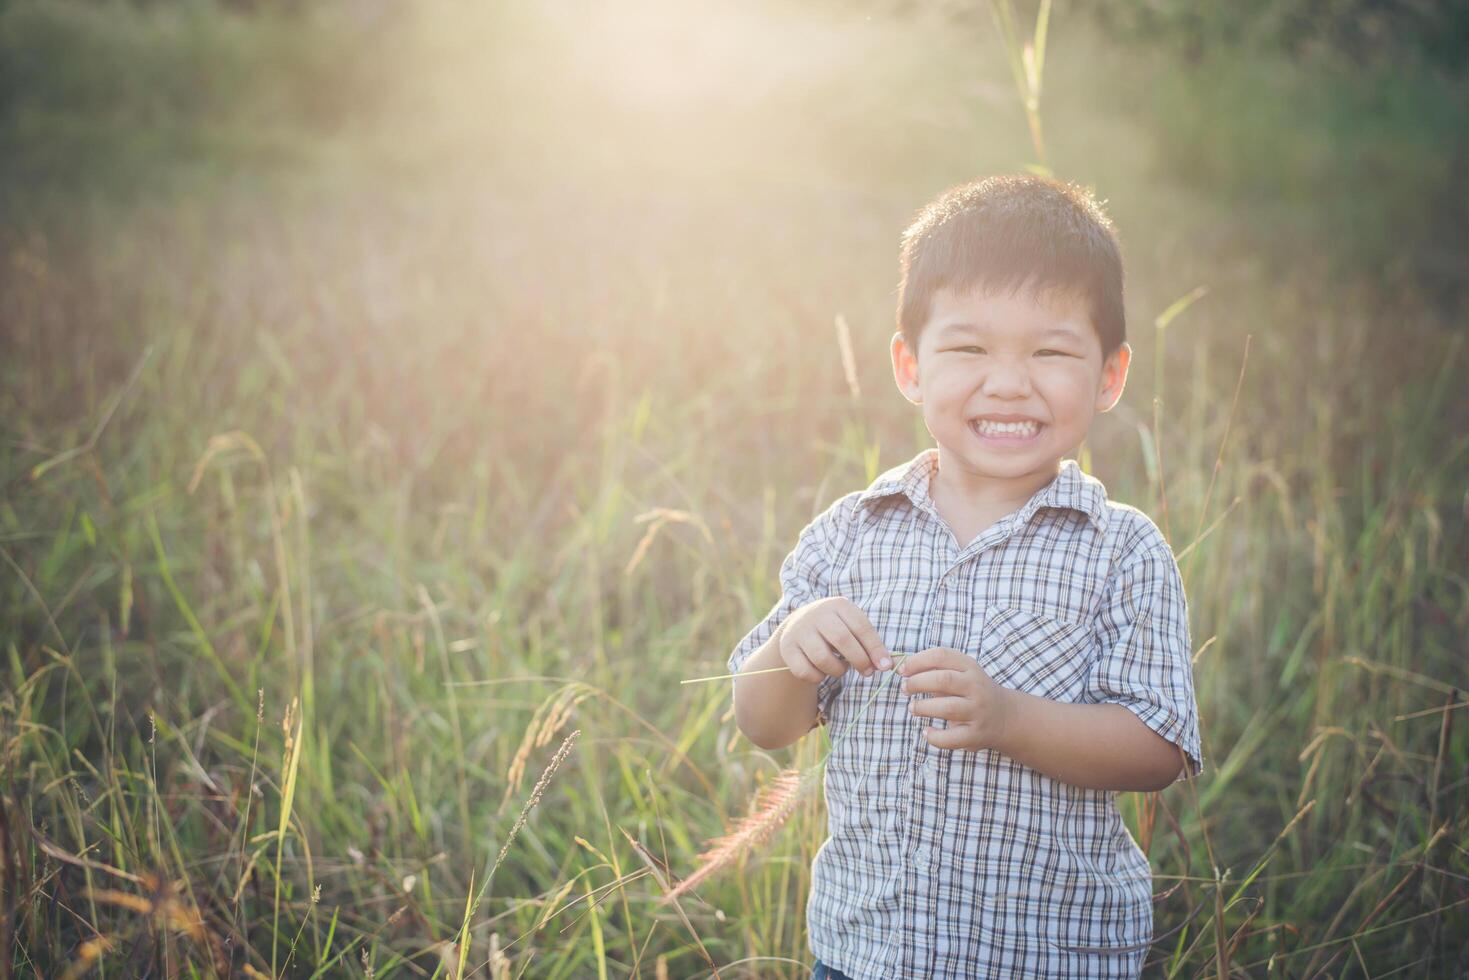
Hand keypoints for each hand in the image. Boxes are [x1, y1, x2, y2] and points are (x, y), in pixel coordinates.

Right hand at [778, 597, 892, 685]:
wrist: (798, 625)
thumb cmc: (835, 628)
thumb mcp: (851, 626)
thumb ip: (868, 643)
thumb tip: (885, 664)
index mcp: (838, 605)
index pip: (861, 627)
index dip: (875, 649)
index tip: (885, 666)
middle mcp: (817, 614)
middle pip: (842, 640)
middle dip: (859, 660)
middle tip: (867, 672)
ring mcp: (799, 631)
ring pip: (822, 658)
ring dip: (838, 670)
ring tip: (841, 668)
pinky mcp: (787, 648)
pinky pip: (805, 671)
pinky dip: (818, 677)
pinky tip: (822, 671)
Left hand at [899, 648, 1012, 751]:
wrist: (1005, 717)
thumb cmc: (971, 692)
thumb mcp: (960, 673)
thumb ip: (934, 670)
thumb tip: (901, 668)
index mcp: (970, 667)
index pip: (941, 655)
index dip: (917, 661)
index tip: (902, 670)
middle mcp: (976, 687)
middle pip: (943, 680)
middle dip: (917, 683)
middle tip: (905, 689)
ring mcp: (977, 711)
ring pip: (947, 708)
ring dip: (923, 707)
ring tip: (913, 708)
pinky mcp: (976, 734)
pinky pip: (952, 738)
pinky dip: (935, 737)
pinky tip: (927, 732)